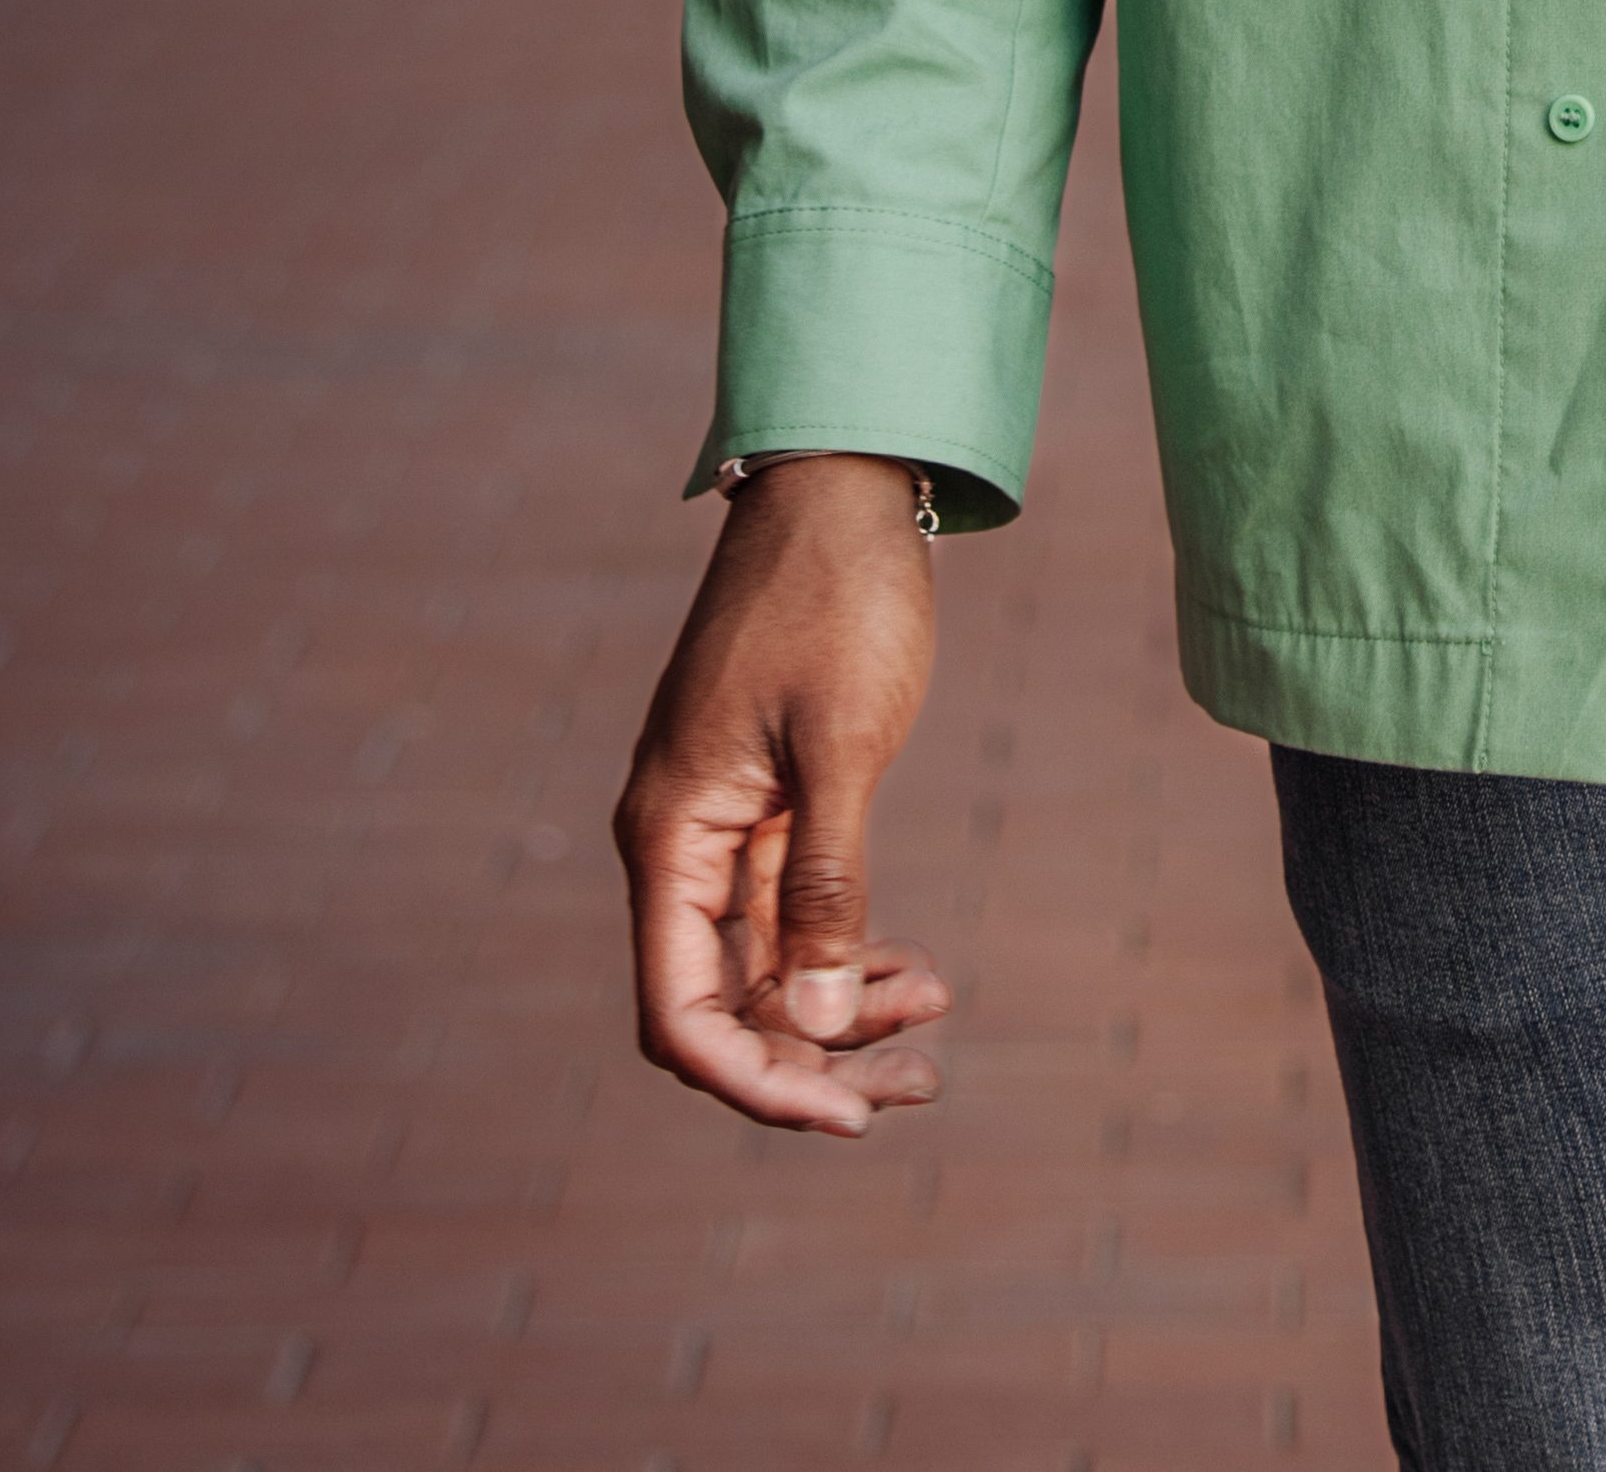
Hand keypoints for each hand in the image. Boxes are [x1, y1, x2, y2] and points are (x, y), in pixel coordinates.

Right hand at [614, 457, 954, 1131]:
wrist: (844, 488)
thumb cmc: (839, 601)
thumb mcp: (844, 745)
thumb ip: (828, 883)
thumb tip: (822, 1024)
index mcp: (670, 835)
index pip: (680, 1015)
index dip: (755, 1082)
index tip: (846, 1115)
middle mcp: (679, 844)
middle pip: (723, 1008)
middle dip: (811, 1062)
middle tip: (916, 1087)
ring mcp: (722, 826)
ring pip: (765, 968)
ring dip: (840, 1013)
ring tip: (935, 1022)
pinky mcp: (767, 804)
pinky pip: (791, 916)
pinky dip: (848, 950)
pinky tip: (917, 971)